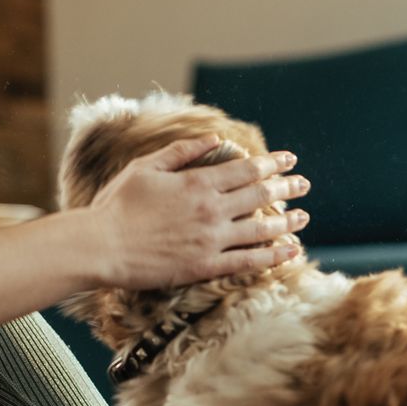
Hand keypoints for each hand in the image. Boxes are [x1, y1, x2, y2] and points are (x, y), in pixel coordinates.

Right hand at [88, 134, 309, 288]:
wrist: (102, 246)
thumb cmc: (118, 204)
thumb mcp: (146, 167)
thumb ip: (182, 152)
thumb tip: (214, 139)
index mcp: (197, 182)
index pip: (246, 170)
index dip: (272, 164)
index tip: (289, 159)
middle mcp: (211, 210)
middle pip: (260, 195)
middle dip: (286, 188)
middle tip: (304, 184)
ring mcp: (211, 240)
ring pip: (261, 229)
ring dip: (287, 222)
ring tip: (303, 218)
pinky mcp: (205, 266)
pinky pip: (248, 261)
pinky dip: (273, 256)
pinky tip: (290, 251)